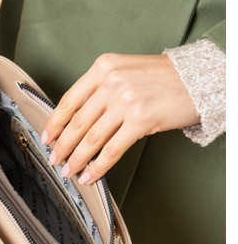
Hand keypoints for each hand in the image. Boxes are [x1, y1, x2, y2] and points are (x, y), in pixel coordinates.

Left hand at [41, 53, 198, 183]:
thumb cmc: (161, 78)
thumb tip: (76, 119)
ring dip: (77, 159)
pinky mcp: (141, 120)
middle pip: (77, 122)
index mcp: (103, 68)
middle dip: (62, 146)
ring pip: (91, 138)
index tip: (47, 137)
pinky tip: (90, 175)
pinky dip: (98, 166)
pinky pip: (112, 150)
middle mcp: (111, 82)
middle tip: (55, 160)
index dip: (55, 122)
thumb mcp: (124, 71)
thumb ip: (100, 88)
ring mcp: (126, 101)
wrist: (197, 79)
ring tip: (69, 171)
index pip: (69, 100)